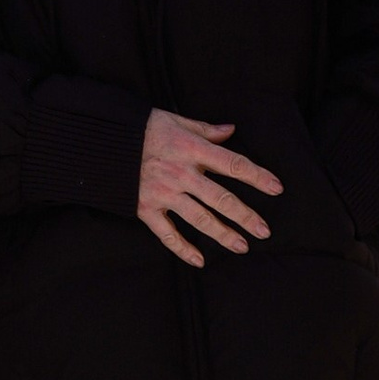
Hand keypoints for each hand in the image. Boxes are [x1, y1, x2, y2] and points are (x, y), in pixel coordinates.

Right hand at [138, 108, 281, 264]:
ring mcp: (163, 193)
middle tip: (264, 231)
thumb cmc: (141, 128)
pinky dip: (183, 248)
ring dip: (223, 234)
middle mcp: (180, 173)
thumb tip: (230, 130)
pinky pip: (167, 234)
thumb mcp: (174, 119)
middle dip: (245, 216)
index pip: (232, 164)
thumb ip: (205, 129)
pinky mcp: (146, 208)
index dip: (257, 177)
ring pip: (200, 218)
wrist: (102, 141)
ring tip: (242, 246)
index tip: (276, 188)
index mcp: (191, 149)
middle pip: (221, 198)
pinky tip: (200, 260)